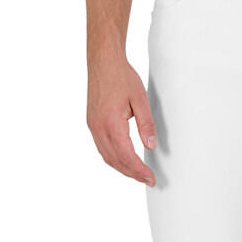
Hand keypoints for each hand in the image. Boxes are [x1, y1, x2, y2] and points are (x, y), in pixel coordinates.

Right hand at [88, 55, 157, 186]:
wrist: (103, 62)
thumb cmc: (121, 77)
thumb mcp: (140, 99)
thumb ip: (146, 124)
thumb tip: (150, 145)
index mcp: (111, 123)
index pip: (126, 155)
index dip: (139, 170)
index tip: (150, 178)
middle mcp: (98, 128)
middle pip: (115, 160)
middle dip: (131, 173)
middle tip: (147, 179)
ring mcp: (93, 126)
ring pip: (106, 156)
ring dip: (122, 168)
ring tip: (137, 174)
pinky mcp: (92, 123)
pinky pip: (101, 147)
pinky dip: (113, 158)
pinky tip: (123, 159)